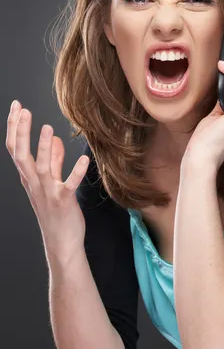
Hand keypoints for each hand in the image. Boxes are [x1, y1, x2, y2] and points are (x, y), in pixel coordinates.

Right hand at [5, 101, 90, 260]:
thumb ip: (52, 160)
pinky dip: (76, 172)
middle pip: (21, 154)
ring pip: (41, 167)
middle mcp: (34, 184)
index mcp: (29, 178)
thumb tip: (53, 139)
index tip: (16, 106)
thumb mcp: (50, 183)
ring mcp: (48, 193)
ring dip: (43, 148)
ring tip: (48, 128)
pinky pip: (69, 184)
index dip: (14, 127)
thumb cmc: (55, 212)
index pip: (15, 148)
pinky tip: (84, 160)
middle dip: (20, 132)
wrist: (61, 242)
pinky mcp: (64, 201)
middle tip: (23, 110)